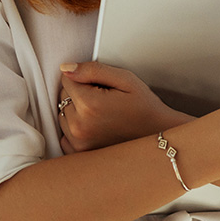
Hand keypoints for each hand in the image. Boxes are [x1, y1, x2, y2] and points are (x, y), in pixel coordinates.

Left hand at [57, 61, 183, 153]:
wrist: (157, 134)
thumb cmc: (145, 107)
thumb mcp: (126, 79)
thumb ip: (93, 70)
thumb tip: (66, 68)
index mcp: (89, 104)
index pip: (67, 79)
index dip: (85, 78)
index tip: (103, 86)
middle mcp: (79, 126)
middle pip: (63, 97)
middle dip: (80, 94)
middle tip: (105, 100)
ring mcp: (78, 142)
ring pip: (62, 114)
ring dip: (76, 111)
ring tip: (102, 114)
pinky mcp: (79, 152)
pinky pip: (63, 134)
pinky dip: (75, 128)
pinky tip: (94, 127)